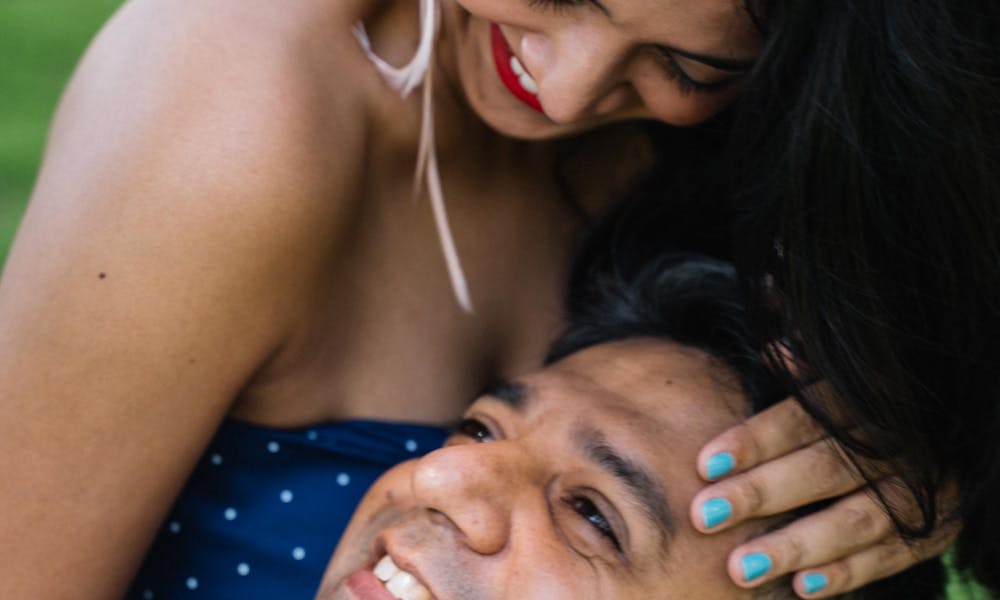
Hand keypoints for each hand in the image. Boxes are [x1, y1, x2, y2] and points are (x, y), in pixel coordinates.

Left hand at [689, 396, 958, 597]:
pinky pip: (892, 555)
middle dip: (761, 494)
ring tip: (740, 566)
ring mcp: (919, 488)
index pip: (803, 418)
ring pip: (857, 519)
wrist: (938, 442)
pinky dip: (848, 572)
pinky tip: (802, 586)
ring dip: (796, 544)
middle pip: (824, 468)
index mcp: (862, 400)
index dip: (755, 440)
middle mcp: (895, 443)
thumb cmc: (858, 413)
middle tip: (704, 517)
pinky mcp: (935, 529)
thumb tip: (773, 350)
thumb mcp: (837, 381)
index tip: (704, 464)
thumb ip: (804, 373)